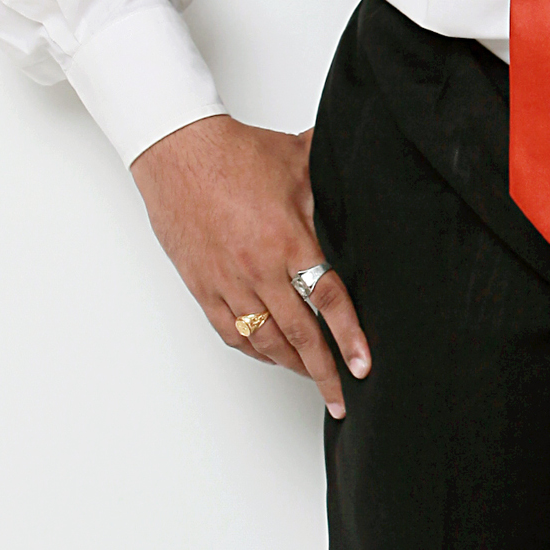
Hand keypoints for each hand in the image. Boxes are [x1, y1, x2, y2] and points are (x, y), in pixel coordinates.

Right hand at [130, 114, 369, 417]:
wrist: (178, 151)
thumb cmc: (235, 154)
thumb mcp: (298, 162)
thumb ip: (334, 183)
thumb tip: (371, 178)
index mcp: (287, 240)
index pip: (327, 300)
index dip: (349, 337)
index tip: (362, 366)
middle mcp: (258, 269)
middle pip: (299, 334)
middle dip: (324, 371)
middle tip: (342, 398)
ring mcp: (228, 281)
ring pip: (265, 340)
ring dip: (292, 365)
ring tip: (313, 380)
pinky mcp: (203, 285)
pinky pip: (232, 331)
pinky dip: (255, 350)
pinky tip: (272, 356)